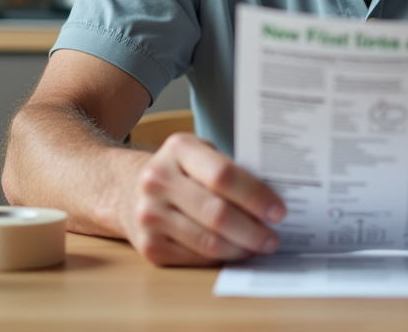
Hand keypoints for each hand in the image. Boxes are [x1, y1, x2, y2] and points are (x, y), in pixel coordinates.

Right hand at [120, 132, 285, 265]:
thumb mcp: (200, 154)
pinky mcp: (149, 245)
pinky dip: (221, 258)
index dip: (255, 196)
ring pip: (207, 241)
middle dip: (252, 230)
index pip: (223, 175)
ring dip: (240, 248)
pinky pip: (194, 257)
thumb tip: (274, 198)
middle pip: (216, 213)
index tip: (279, 211)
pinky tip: (235, 253)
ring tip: (260, 247)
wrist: (128, 189)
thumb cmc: (180, 171)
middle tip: (274, 238)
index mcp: (178, 148)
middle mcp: (158, 180)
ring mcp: (149, 214)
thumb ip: (230, 169)